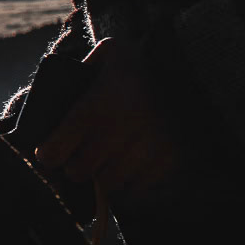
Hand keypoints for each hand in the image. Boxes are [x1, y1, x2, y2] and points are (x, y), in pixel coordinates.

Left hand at [34, 36, 180, 200]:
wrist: (196, 67)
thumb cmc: (143, 61)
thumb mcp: (108, 54)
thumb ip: (80, 73)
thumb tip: (55, 96)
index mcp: (96, 107)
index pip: (54, 152)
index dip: (48, 154)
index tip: (51, 151)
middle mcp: (118, 132)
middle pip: (78, 172)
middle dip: (76, 166)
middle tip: (82, 156)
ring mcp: (145, 150)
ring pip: (108, 184)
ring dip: (103, 176)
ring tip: (108, 160)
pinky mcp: (168, 161)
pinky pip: (137, 190)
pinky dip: (130, 183)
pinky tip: (130, 166)